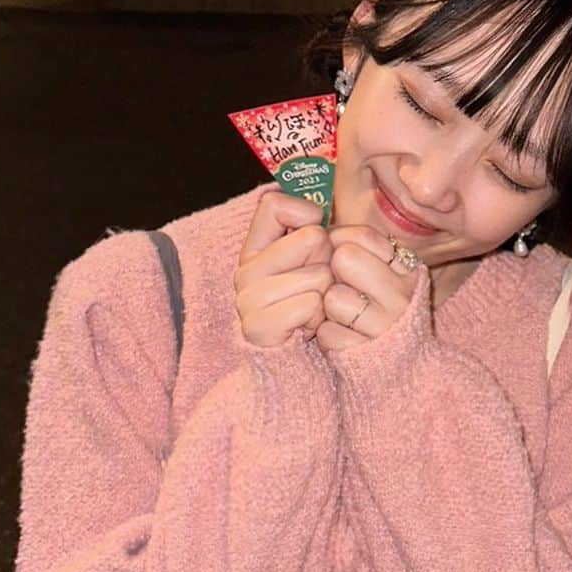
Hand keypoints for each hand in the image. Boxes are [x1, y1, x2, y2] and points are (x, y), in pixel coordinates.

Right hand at [234, 184, 333, 346]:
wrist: (299, 367)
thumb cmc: (313, 308)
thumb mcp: (314, 262)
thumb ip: (311, 229)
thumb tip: (316, 207)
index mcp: (255, 248)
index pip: (275, 204)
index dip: (307, 215)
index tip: (314, 238)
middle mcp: (244, 271)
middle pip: (311, 237)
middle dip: (328, 262)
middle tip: (318, 285)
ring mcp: (246, 300)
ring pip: (318, 274)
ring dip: (326, 294)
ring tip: (313, 310)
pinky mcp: (256, 327)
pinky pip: (309, 304)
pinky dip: (318, 317)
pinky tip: (307, 327)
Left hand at [315, 223, 419, 353]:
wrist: (404, 371)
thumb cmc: (381, 312)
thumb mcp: (385, 276)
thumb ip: (360, 250)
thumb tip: (319, 230)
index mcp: (409, 270)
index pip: (363, 236)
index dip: (339, 242)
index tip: (339, 257)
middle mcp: (403, 296)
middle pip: (345, 259)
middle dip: (334, 273)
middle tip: (342, 288)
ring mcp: (386, 327)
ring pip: (333, 298)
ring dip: (329, 308)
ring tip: (345, 316)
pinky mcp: (367, 355)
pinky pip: (327, 333)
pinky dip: (328, 335)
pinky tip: (344, 336)